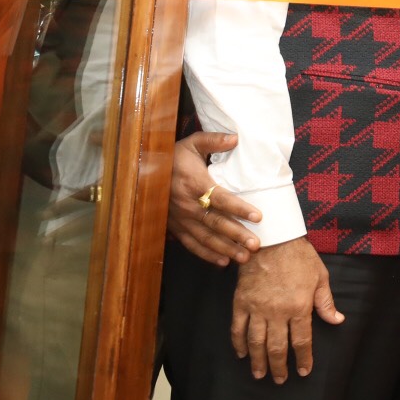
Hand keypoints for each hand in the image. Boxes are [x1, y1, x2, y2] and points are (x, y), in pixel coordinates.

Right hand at [167, 131, 261, 266]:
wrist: (141, 172)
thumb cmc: (173, 158)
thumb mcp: (191, 143)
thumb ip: (213, 140)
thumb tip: (236, 137)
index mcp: (194, 183)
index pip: (220, 198)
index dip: (239, 208)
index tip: (258, 216)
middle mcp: (187, 204)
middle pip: (215, 222)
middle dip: (236, 235)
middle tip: (256, 245)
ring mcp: (181, 219)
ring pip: (206, 237)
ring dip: (226, 249)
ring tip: (244, 257)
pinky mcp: (176, 227)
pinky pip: (192, 244)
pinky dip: (207, 254)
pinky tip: (223, 262)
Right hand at [231, 238, 343, 382]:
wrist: (271, 239)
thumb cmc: (299, 256)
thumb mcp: (320, 277)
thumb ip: (326, 302)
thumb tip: (337, 320)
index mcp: (299, 307)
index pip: (302, 341)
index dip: (303, 358)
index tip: (304, 371)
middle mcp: (277, 312)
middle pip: (278, 347)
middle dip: (279, 366)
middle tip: (279, 380)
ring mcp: (257, 308)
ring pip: (256, 342)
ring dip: (258, 361)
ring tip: (259, 374)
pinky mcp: (241, 302)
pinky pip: (237, 328)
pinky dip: (238, 343)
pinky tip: (241, 354)